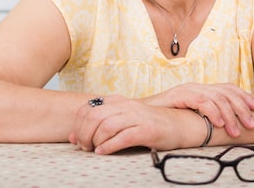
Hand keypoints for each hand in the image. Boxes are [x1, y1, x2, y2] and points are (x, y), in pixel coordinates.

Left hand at [70, 95, 187, 153]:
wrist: (180, 125)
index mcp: (119, 101)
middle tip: (85, 146)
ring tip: (95, 149)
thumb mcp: (123, 121)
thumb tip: (73, 137)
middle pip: (94, 116)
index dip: (78, 125)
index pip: (88, 108)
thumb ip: (99, 126)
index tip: (79, 139)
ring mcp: (138, 117)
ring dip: (95, 141)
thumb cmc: (149, 125)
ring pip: (106, 125)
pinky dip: (109, 146)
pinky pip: (123, 137)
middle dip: (84, 134)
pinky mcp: (147, 130)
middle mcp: (127, 106)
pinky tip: (104, 152)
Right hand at [142, 83, 253, 137]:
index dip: (244, 96)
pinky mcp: (179, 95)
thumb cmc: (167, 116)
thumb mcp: (191, 114)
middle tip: (252, 123)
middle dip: (242, 107)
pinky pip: (201, 101)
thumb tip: (228, 123)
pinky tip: (219, 123)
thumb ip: (207, 114)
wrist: (141, 113)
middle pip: (226, 92)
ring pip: (217, 98)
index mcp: (203, 88)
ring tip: (236, 130)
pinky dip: (212, 112)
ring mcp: (189, 89)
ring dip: (229, 115)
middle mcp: (198, 86)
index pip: (228, 88)